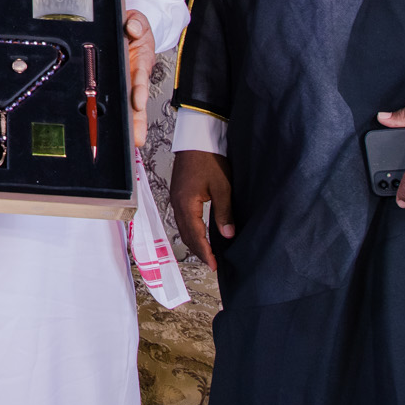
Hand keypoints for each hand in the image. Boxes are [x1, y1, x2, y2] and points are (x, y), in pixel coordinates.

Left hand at [123, 10, 155, 149]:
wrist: (127, 27)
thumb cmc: (134, 28)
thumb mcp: (137, 20)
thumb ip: (137, 22)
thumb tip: (133, 29)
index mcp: (138, 61)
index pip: (139, 78)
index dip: (138, 91)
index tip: (138, 102)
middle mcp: (132, 76)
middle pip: (135, 101)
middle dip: (137, 120)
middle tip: (138, 138)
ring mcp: (124, 82)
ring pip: (126, 106)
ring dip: (130, 123)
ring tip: (133, 142)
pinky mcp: (114, 84)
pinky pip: (112, 100)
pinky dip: (112, 113)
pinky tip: (113, 130)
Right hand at [170, 150, 234, 270]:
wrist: (198, 138)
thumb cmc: (210, 159)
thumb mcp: (223, 187)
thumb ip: (224, 213)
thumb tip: (228, 235)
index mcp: (186, 204)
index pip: (195, 236)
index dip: (205, 253)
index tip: (214, 265)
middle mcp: (177, 203)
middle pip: (186, 235)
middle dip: (199, 250)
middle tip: (212, 263)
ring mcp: (176, 198)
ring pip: (183, 227)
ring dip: (194, 241)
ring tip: (208, 252)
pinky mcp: (179, 193)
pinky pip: (183, 218)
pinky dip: (191, 229)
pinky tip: (201, 232)